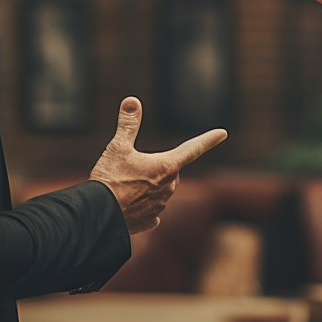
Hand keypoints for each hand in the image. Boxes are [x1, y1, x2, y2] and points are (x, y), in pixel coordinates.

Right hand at [90, 97, 226, 233]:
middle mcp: (169, 188)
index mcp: (166, 167)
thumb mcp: (117, 147)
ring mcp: (160, 207)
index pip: (194, 149)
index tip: (223, 133)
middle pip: (171, 170)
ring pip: (161, 190)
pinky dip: (143, 206)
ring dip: (148, 185)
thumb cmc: (109, 179)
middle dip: (157, 166)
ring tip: (124, 186)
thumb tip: (133, 101)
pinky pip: (151, 211)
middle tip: (131, 167)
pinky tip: (131, 206)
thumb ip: (128, 124)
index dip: (209, 139)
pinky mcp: (148, 221)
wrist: (98, 215)